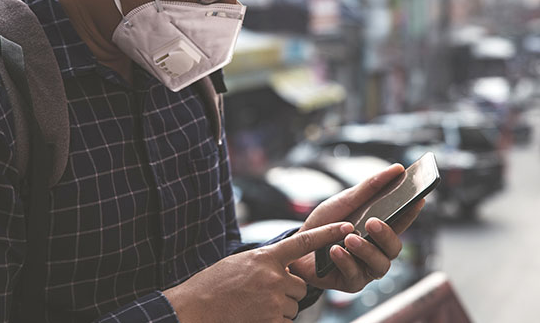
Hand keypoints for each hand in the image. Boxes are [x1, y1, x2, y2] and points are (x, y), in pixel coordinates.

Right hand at [163, 221, 352, 322]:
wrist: (192, 308)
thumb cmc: (212, 285)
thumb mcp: (240, 263)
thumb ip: (265, 262)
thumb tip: (283, 267)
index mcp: (266, 256)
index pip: (303, 241)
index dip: (327, 233)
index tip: (347, 226)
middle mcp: (274, 276)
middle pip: (299, 285)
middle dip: (285, 292)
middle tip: (259, 294)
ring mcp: (273, 299)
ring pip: (292, 305)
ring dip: (278, 308)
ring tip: (251, 306)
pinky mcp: (270, 320)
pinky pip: (285, 322)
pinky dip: (273, 321)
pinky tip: (253, 316)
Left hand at [289, 164, 425, 292]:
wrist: (296, 246)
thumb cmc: (324, 223)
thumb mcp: (345, 201)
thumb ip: (370, 187)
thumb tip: (397, 169)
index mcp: (378, 230)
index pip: (401, 222)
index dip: (411, 212)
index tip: (418, 199)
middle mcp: (377, 251)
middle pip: (394, 248)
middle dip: (386, 235)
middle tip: (373, 222)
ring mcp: (365, 268)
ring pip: (380, 265)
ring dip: (366, 250)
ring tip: (350, 238)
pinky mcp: (350, 283)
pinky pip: (355, 276)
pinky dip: (345, 261)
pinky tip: (335, 250)